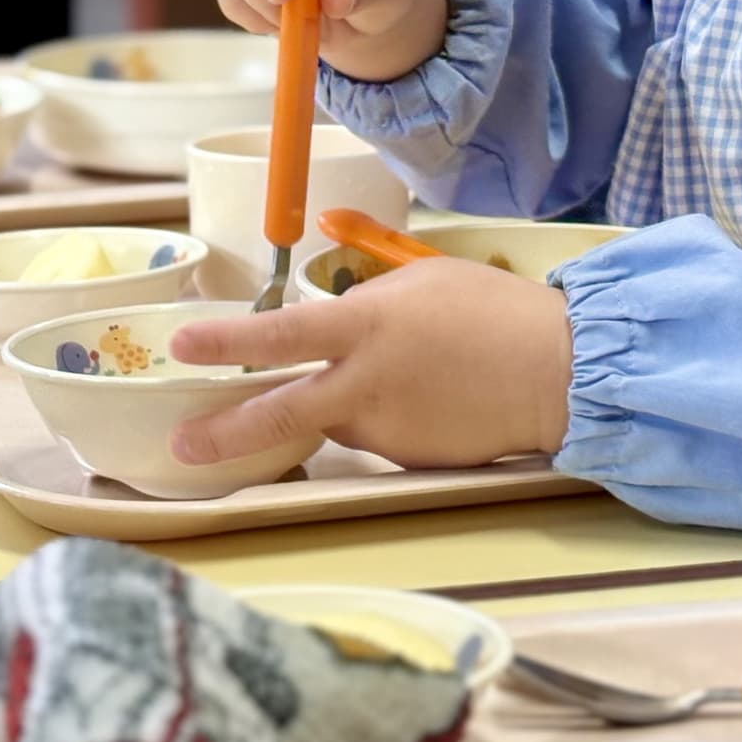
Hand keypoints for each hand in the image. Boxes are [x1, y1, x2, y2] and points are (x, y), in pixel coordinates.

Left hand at [167, 259, 573, 468]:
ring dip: (336, 405)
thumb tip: (331, 310)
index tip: (183, 346)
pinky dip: (383, 418)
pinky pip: (375, 437)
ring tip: (403, 374)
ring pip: (333, 420)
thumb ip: (368, 298)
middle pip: (278, 416)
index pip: (279, 335)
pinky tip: (426, 397)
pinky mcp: (408, 461)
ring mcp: (387, 430)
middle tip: (183, 443)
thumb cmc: (494, 312)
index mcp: (368, 326)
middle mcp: (367, 385)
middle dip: (223, 432)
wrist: (558, 373)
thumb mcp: (423, 280)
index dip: (225, 343)